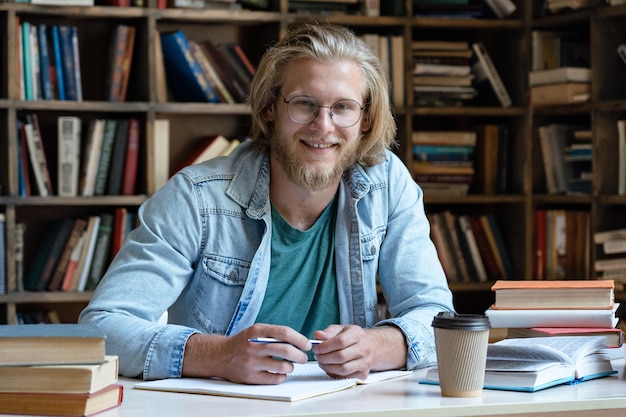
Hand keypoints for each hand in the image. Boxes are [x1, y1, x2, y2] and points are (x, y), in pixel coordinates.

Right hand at [182, 324, 311, 384]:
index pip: (285, 333)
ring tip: (290, 365)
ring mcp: (252, 362)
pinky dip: (282, 376)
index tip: (307, 345)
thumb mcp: (256, 331)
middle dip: (300, 355)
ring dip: (291, 367)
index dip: (300, 339)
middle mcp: (254, 346)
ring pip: (283, 366)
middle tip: (304, 357)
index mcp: (257, 331)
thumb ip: (274, 334)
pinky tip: (279, 373)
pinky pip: (275, 379)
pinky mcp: (250, 377)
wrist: (220, 356)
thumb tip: (299, 341)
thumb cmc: (243, 342)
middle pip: (286, 350)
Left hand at [312, 324, 406, 379]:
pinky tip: (330, 368)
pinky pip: (346, 377)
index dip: (325, 346)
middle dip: (324, 358)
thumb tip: (318, 335)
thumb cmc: (353, 337)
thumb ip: (328, 332)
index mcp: (357, 334)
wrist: (370, 346)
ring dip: (328, 367)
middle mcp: (364, 348)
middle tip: (317, 356)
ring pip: (343, 369)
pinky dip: (334, 374)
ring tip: (322, 362)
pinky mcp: (364, 373)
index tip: (317, 348)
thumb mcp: (341, 329)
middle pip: (341, 357)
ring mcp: (365, 362)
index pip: (340, 342)